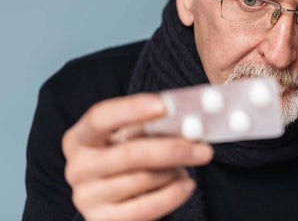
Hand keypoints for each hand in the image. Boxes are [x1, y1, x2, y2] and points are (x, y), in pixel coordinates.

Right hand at [62, 93, 213, 220]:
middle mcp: (77, 168)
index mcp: (79, 137)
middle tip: (204, 148)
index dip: (133, 109)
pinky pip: (146, 209)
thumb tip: (189, 121)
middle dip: (172, 149)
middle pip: (129, 154)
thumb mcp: (133, 136)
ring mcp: (86, 197)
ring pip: (143, 180)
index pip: (101, 117)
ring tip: (186, 166)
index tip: (166, 106)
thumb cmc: (130, 155)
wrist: (117, 195)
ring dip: (174, 171)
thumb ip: (154, 125)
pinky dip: (173, 195)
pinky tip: (186, 185)